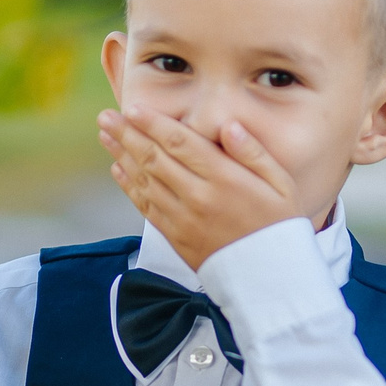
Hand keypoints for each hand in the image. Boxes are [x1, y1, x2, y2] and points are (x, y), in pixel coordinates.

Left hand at [99, 107, 302, 267]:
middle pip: (154, 158)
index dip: (153, 123)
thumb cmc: (279, 224)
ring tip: (106, 135)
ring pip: (144, 180)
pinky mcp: (175, 237)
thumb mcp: (280, 184)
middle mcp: (198, 197)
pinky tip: (118, 169)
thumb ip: (253, 153)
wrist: (270, 277)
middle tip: (107, 116)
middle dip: (128, 134)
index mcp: (224, 179)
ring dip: (122, 155)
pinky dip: (129, 186)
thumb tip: (228, 125)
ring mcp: (183, 219)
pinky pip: (145, 206)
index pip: (180, 143)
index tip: (133, 107)